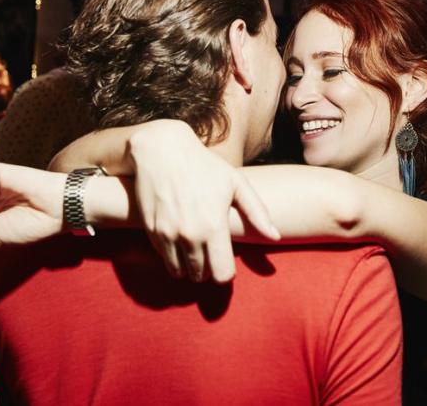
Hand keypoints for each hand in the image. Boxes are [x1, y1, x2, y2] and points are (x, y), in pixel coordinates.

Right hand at [128, 121, 279, 282]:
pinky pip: (163, 258)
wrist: (162, 150)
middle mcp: (190, 235)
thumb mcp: (236, 183)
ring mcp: (167, 234)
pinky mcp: (151, 231)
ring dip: (188, 267)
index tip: (226, 262)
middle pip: (201, 276)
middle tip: (211, 254)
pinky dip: (172, 256)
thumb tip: (275, 237)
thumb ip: (257, 213)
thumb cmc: (204, 165)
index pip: (222, 274)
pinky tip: (180, 241)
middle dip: (208, 270)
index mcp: (214, 226)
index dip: (226, 273)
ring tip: (195, 251)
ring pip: (179, 272)